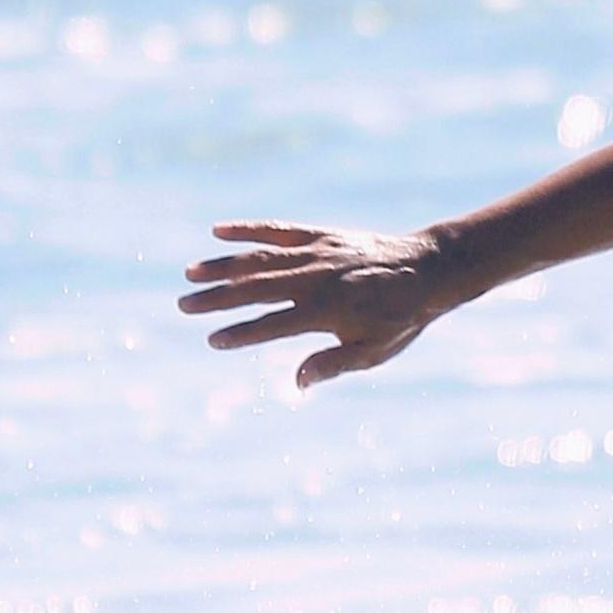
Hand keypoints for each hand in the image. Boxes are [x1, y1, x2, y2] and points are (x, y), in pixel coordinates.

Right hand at [178, 223, 452, 388]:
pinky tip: (218, 231)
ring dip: (223, 265)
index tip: (213, 339)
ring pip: (260, 259)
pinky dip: (248, 230)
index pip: (272, 325)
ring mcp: (315, 254)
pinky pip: (278, 229)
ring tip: (191, 272)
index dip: (241, 334)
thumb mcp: (372, 351)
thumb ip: (333, 365)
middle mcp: (314, 280)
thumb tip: (297, 383)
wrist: (428, 269)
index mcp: (323, 312)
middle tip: (184, 305)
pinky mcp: (320, 235)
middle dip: (217, 298)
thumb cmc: (400, 317)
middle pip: (255, 289)